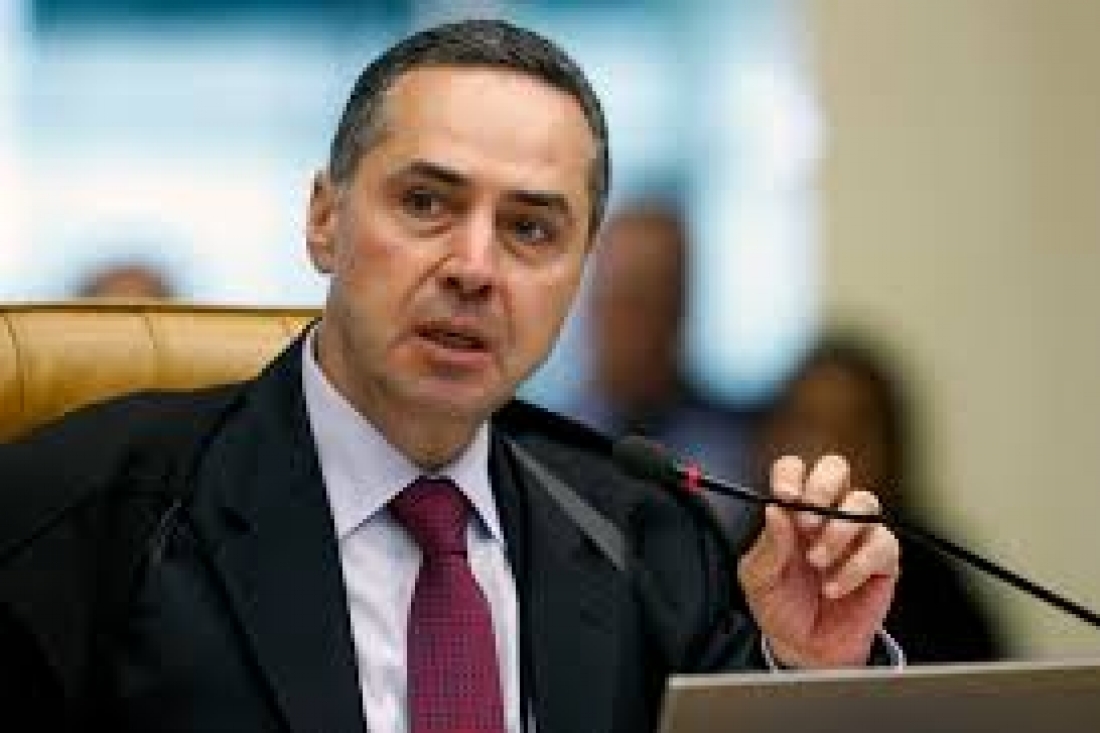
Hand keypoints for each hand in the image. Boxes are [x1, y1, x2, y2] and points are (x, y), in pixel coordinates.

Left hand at [738, 454, 899, 667]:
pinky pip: (881, 545)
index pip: (794, 469)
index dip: (791, 475)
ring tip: (817, 562)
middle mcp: (826, 514)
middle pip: (836, 468)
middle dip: (822, 487)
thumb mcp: (758, 579)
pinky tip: (834, 587)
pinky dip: (854, 567)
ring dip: (838, 531)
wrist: (803, 647)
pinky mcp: (882, 560)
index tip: (784, 496)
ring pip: (863, 501)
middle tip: (807, 522)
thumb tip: (775, 511)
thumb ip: (767, 546)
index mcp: (792, 510)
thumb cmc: (780, 605)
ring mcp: (857, 534)